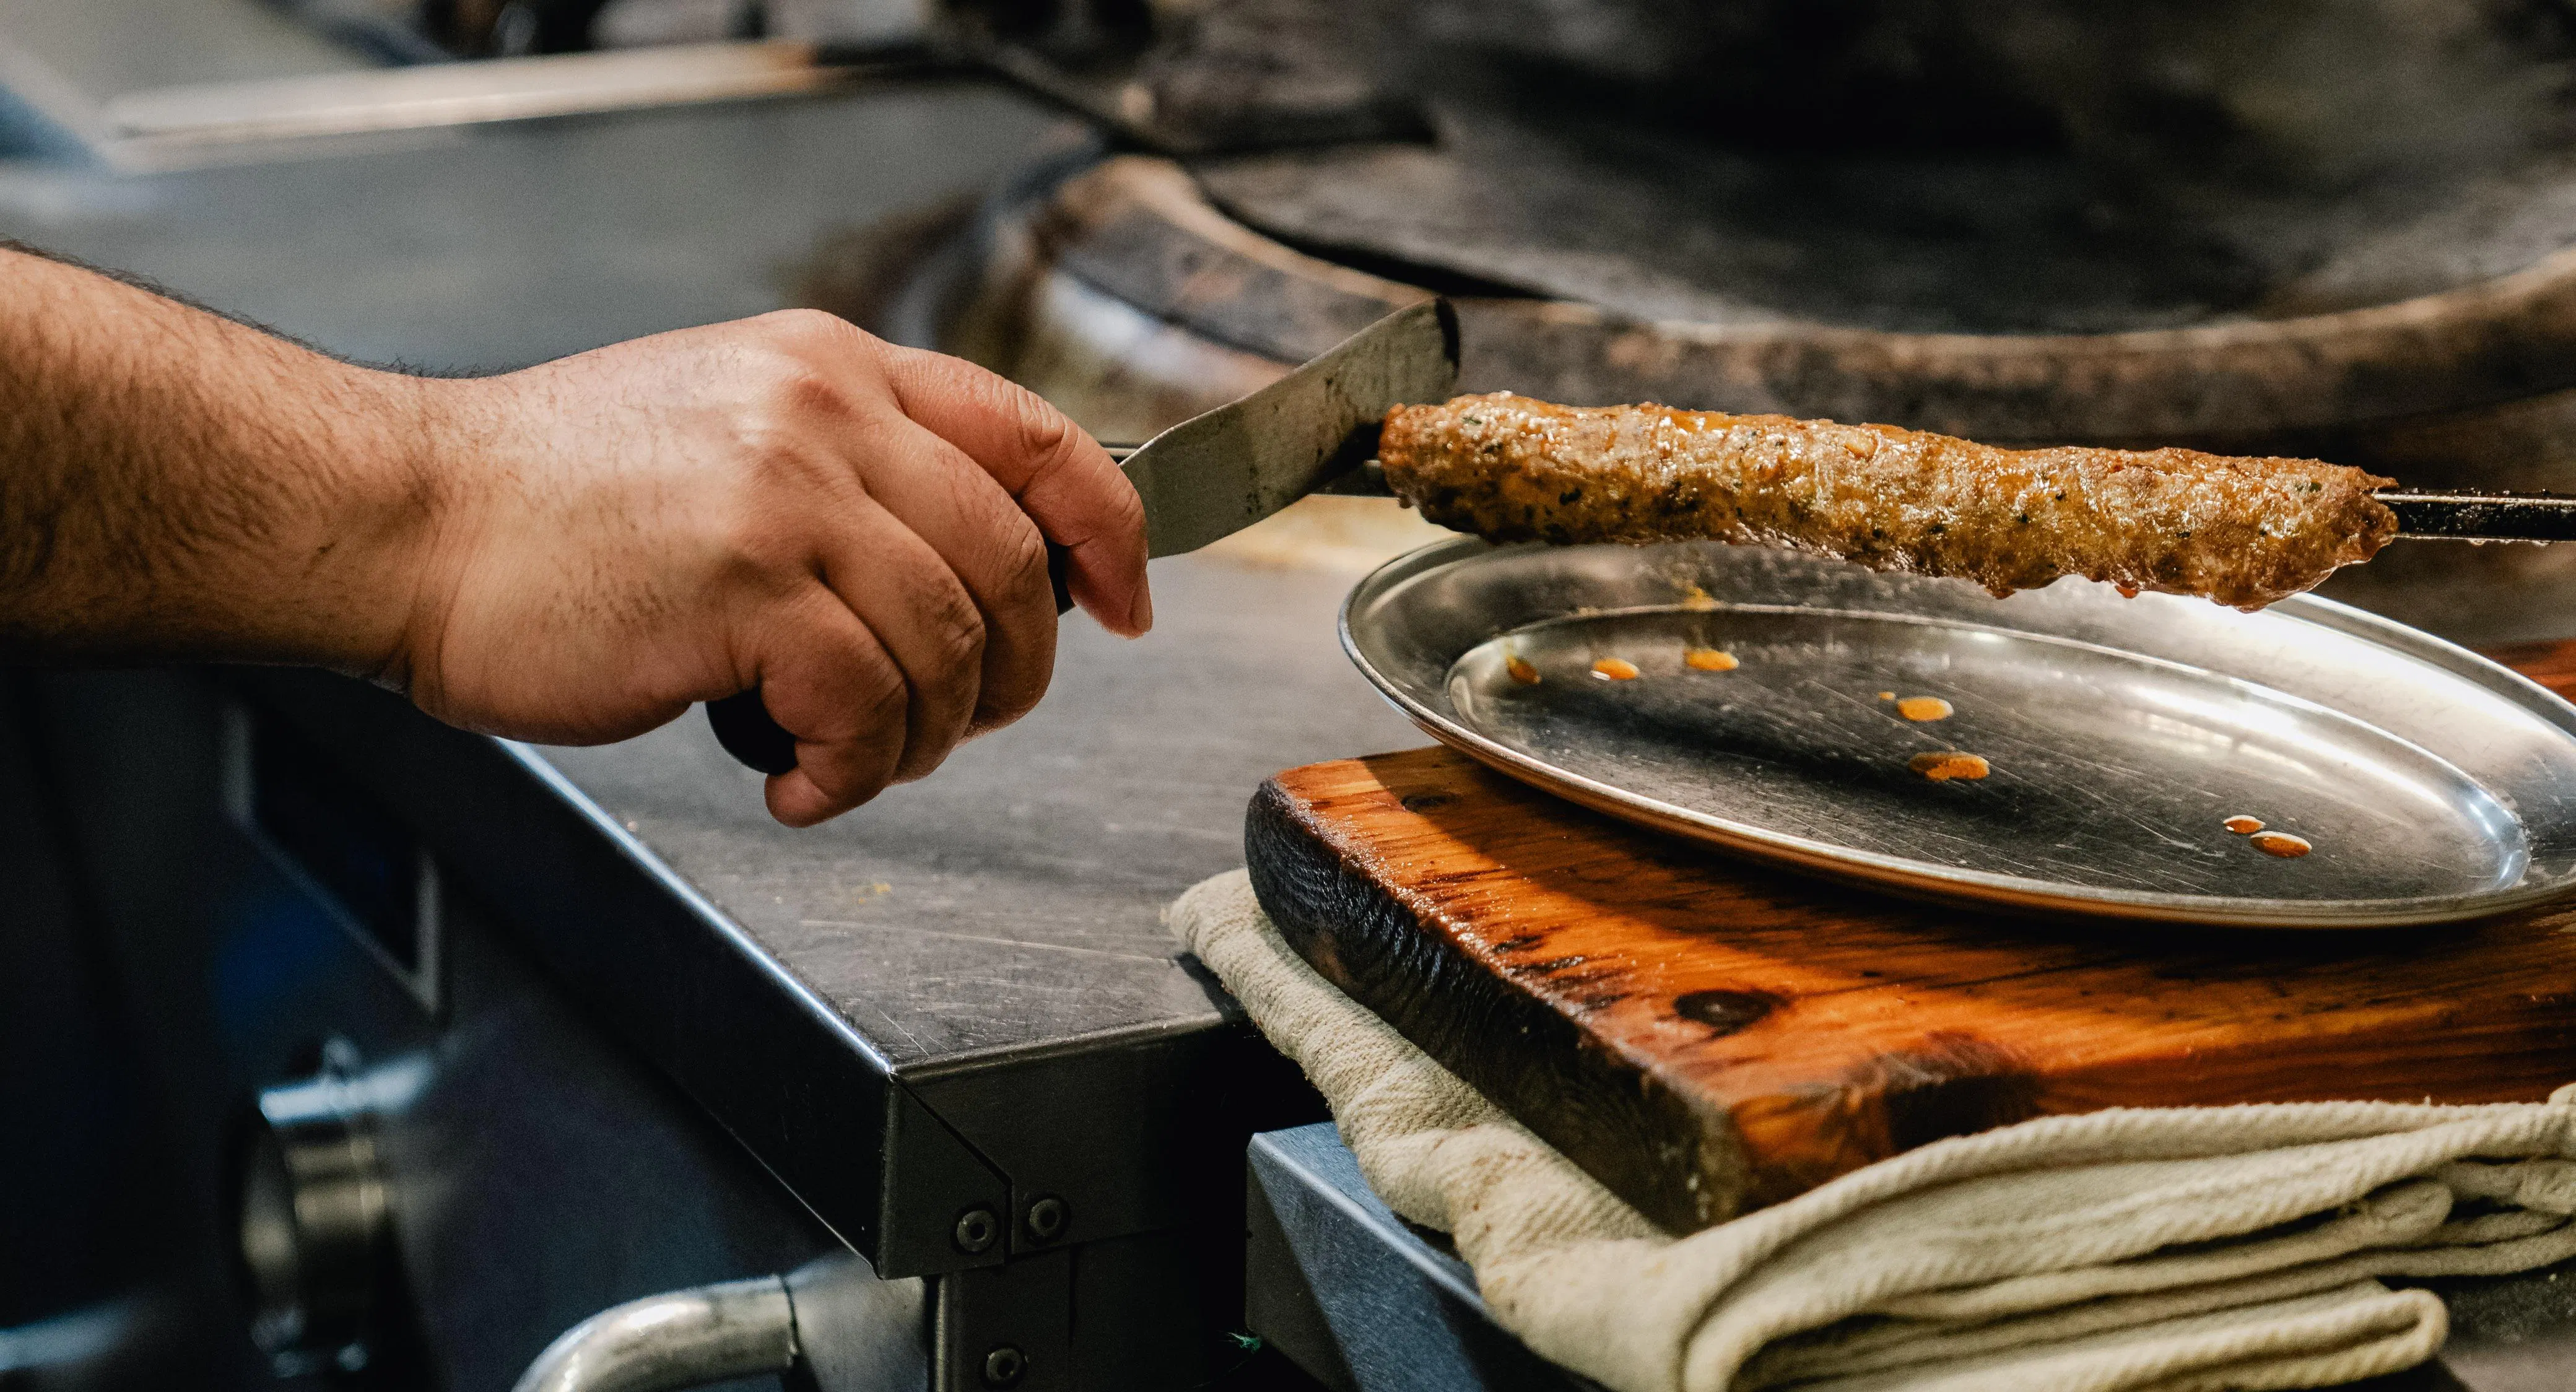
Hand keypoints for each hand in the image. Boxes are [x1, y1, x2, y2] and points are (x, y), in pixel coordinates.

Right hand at [395, 310, 1148, 825]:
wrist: (407, 519)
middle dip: (1013, 672)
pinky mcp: (746, 585)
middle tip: (954, 724)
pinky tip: (793, 781)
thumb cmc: (551, 503)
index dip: (1109, 530)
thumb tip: (969, 566)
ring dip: (920, 736)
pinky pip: (868, 707)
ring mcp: (788, 493)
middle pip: (1014, 562)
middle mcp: (826, 414)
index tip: (1126, 602)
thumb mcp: (728, 426)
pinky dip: (849, 771)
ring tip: (847, 760)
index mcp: (835, 368)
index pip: (1037, 437)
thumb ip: (851, 468)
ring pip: (951, 646)